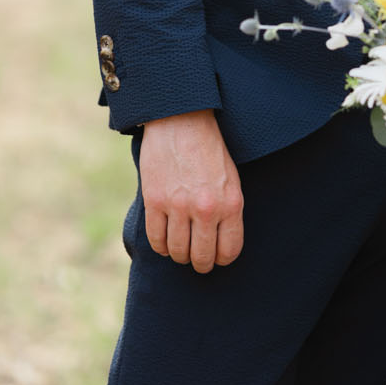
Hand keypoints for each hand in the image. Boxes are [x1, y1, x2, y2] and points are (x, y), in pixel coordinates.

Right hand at [139, 109, 243, 271]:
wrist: (182, 120)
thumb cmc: (210, 149)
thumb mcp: (231, 179)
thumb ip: (227, 210)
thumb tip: (220, 243)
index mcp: (231, 203)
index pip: (229, 251)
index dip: (222, 259)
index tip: (217, 258)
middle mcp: (206, 208)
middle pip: (201, 257)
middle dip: (201, 264)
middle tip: (198, 261)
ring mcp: (178, 206)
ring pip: (177, 252)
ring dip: (179, 255)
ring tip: (181, 248)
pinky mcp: (154, 201)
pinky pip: (156, 239)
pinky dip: (160, 245)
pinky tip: (165, 240)